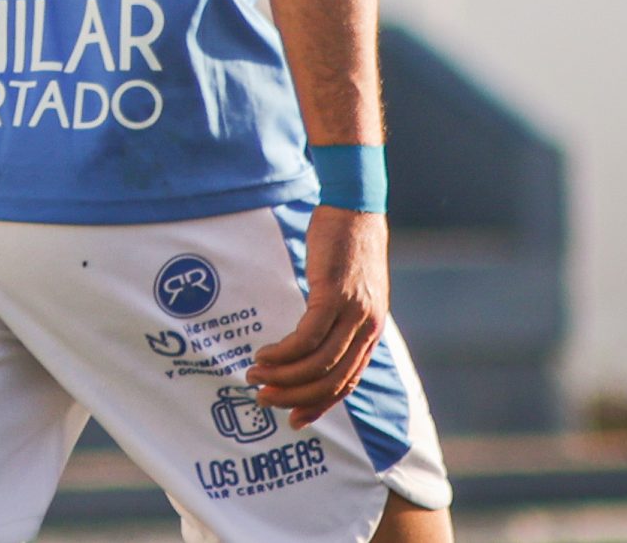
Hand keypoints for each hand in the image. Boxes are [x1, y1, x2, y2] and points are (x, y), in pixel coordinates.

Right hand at [246, 205, 388, 429]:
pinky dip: (283, 352)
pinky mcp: (333, 295)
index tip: (294, 419)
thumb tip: (313, 343)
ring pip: (317, 362)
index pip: (347, 383)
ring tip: (255, 375)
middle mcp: (365, 328)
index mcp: (370, 332)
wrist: (355, 208)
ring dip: (283, 376)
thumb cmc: (347, 247)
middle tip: (264, 398)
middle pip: (331, 380)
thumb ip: (340, 319)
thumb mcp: (352, 291)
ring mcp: (352, 312)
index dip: (319, 405)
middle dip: (294, 396)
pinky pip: (306, 336)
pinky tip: (265, 353)